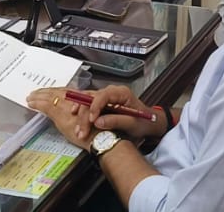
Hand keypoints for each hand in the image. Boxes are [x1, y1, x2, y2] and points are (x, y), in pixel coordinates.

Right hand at [27, 85, 163, 146]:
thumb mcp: (133, 123)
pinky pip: (86, 105)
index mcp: (120, 93)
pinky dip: (80, 114)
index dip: (95, 107)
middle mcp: (110, 92)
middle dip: (84, 116)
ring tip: (77, 130)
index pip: (103, 96)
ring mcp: (104, 97)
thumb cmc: (144, 122)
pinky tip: (74, 121)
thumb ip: (115, 121)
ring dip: (80, 116)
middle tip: (81, 131)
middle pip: (91, 100)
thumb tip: (98, 122)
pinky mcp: (100, 104)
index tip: (92, 120)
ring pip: (86, 102)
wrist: (150, 122)